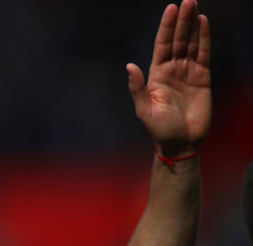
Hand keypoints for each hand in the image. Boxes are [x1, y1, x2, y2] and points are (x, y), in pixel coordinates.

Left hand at [127, 0, 210, 156]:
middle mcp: (172, 69)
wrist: (181, 142)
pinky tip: (204, 24)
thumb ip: (137, 88)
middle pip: (177, 39)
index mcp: (156, 74)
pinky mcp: (203, 78)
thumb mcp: (144, 110)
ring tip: (194, 6)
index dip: (166, 27)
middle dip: (181, 21)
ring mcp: (188, 72)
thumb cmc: (160, 129)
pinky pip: (204, 54)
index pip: (162, 45)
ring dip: (193, 25)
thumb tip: (129, 66)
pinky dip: (204, 39)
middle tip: (187, 0)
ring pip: (190, 43)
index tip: (170, 9)